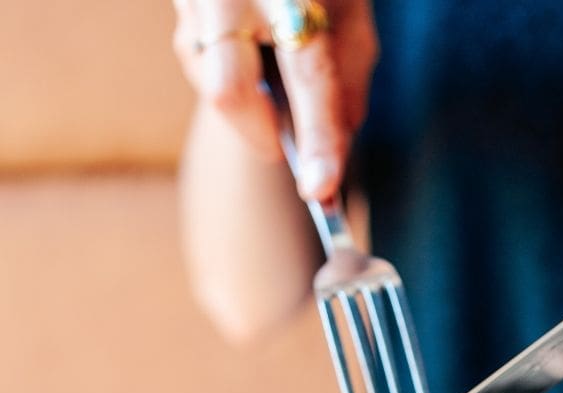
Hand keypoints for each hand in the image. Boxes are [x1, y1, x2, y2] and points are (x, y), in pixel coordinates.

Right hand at [173, 0, 377, 201]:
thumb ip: (348, 88)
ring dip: (246, 97)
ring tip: (269, 62)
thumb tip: (331, 156)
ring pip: (209, 79)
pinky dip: (228, 73)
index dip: (318, 138)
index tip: (320, 189)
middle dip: (258, 133)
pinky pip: (197, 61)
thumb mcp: (352, 20)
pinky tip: (248, 47)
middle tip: (280, 146)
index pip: (311, 78)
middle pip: (229, 90)